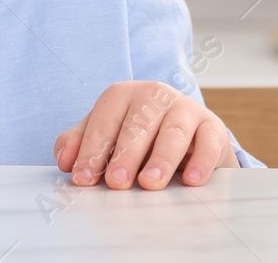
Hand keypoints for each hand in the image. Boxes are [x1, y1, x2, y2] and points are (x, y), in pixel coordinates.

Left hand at [53, 81, 238, 189]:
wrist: (188, 134)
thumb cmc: (139, 136)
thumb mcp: (108, 134)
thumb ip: (80, 143)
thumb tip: (65, 161)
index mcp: (122, 95)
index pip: (103, 122)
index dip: (91, 151)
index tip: (83, 179)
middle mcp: (154, 95)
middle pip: (137, 125)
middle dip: (124, 155)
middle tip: (116, 183)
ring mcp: (185, 108)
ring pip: (172, 132)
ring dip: (160, 159)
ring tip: (150, 183)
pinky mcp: (212, 126)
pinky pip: (208, 141)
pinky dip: (201, 161)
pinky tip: (192, 181)